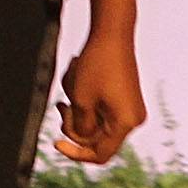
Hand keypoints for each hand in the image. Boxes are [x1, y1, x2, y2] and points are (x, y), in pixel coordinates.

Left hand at [54, 33, 146, 164]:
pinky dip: (85, 100)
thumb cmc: (96, 64)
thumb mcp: (80, 101)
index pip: (100, 154)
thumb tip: (82, 139)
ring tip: (71, 83)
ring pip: (95, 123)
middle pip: (96, 139)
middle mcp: (132, 119)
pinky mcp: (123, 98)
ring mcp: (129, 108)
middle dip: (74, 124)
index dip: (76, 153)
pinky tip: (77, 79)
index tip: (55, 143)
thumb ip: (79, 127)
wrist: (112, 33)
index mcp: (126, 123)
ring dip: (78, 109)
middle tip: (61, 105)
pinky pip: (100, 109)